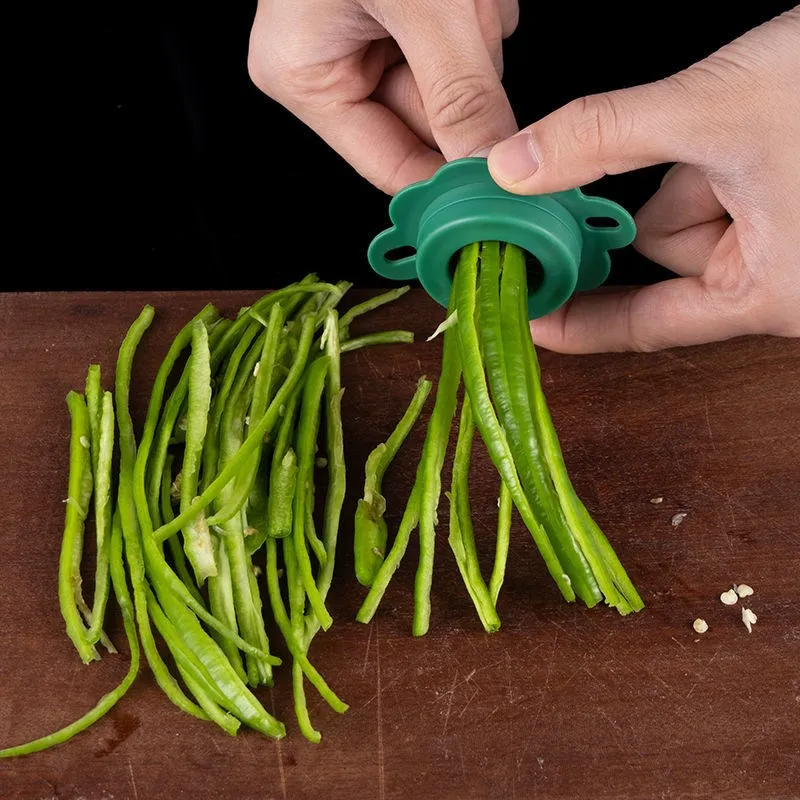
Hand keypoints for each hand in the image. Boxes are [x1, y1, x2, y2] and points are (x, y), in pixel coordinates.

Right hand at [248, 0, 518, 193]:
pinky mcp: (412, 9)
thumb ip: (461, 94)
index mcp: (307, 78)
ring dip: (475, 33)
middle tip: (461, 22)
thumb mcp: (423, 7)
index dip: (446, 181)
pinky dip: (478, 7)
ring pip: (456, 76)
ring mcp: (374, 32)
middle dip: (464, 79)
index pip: (389, 166)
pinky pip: (466, 36)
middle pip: (429, 119)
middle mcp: (334, 61)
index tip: (499, 193)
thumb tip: (492, 166)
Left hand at [488, 8, 799, 352]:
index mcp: (768, 292)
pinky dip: (719, 151)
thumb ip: (605, 136)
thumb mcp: (718, 107)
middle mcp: (780, 279)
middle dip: (670, 189)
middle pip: (668, 252)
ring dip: (699, 160)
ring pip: (697, 212)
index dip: (580, 320)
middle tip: (699, 143)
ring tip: (759, 118)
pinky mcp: (793, 206)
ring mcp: (789, 241)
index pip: (644, 323)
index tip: (527, 318)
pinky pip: (727, 188)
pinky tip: (759, 114)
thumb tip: (517, 166)